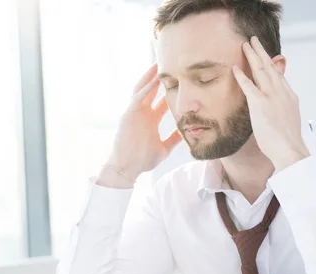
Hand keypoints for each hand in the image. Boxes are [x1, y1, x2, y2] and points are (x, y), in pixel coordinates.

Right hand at [102, 64, 181, 185]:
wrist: (127, 169)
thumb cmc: (142, 160)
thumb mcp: (164, 147)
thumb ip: (174, 139)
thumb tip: (188, 133)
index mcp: (150, 118)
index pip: (162, 98)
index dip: (171, 88)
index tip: (184, 78)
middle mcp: (142, 112)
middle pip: (152, 88)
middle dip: (160, 75)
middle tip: (172, 61)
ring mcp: (134, 112)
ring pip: (143, 88)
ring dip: (151, 75)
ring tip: (161, 62)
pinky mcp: (128, 114)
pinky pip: (138, 97)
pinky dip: (146, 88)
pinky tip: (155, 80)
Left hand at [232, 36, 309, 170]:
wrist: (289, 150)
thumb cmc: (288, 141)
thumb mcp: (289, 119)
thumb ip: (284, 107)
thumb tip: (281, 105)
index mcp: (290, 96)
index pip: (279, 75)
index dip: (271, 63)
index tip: (265, 54)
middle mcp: (282, 92)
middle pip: (270, 67)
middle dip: (261, 52)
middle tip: (253, 40)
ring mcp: (271, 97)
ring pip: (261, 70)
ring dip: (252, 56)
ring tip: (245, 45)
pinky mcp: (260, 104)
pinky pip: (248, 86)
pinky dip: (241, 76)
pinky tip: (235, 68)